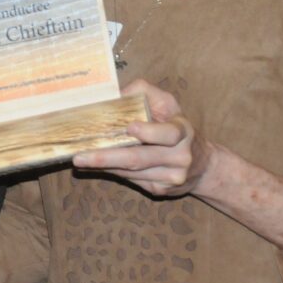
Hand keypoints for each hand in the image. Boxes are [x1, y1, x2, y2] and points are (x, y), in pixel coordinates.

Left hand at [71, 79, 213, 196]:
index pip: (169, 133)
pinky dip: (112, 173)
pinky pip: (132, 180)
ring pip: (132, 172)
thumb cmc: (176, 125)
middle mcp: (180, 157)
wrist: (202, 165)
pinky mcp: (161, 190)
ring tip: (79, 161)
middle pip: (140, 159)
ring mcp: (171, 177)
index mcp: (183, 131)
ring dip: (103, 167)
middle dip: (106, 158)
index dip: (149, 132)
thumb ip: (144, 92)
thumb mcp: (167, 103)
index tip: (129, 128)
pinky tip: (94, 168)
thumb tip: (115, 94)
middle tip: (79, 157)